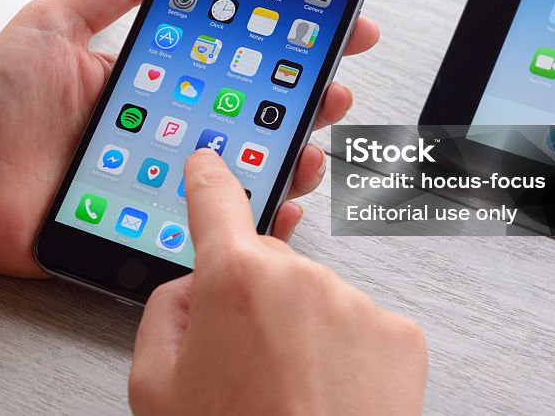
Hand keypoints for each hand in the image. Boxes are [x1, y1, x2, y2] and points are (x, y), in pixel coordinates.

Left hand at [0, 0, 378, 275]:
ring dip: (294, 156)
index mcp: (158, 81)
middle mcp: (171, 129)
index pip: (238, 58)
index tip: (338, 26)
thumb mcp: (53, 22)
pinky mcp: (153, 225)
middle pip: (258, 116)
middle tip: (335, 89)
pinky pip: (217, 225)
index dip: (291, 44)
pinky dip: (257, 219)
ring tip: (310, 146)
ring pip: (250, 170)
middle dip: (309, 100)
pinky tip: (280, 206)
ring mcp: (167, 179)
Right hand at [129, 149, 426, 414]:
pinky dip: (347, 354)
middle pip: (267, 265)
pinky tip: (329, 396)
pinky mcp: (400, 334)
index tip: (210, 162)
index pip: (216, 200)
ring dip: (302, 331)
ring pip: (315, 298)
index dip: (208, 178)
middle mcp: (301, 276)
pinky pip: (361, 327)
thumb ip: (166, 314)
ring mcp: (356, 302)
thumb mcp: (154, 387)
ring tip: (290, 394)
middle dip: (253, 299)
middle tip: (244, 363)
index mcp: (233, 278)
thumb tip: (193, 290)